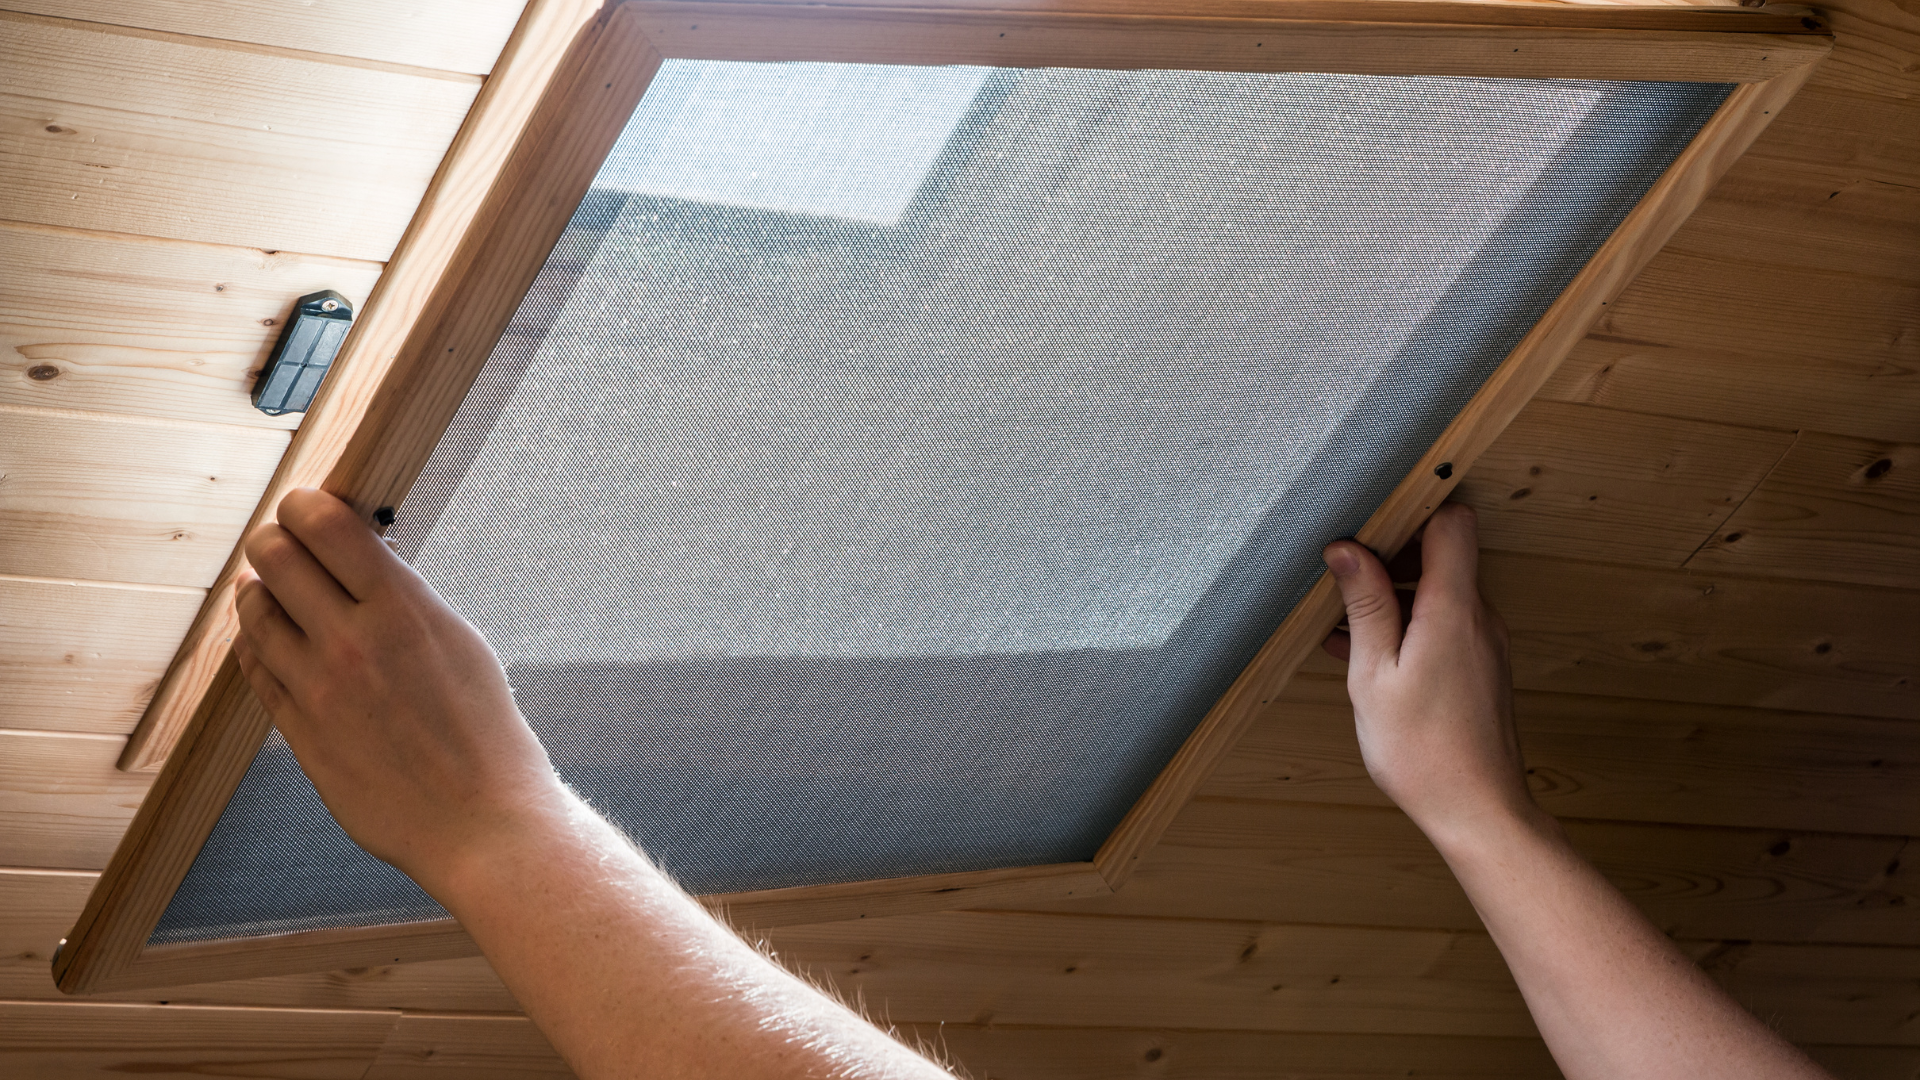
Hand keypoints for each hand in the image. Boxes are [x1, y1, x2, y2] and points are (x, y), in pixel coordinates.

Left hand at [232, 488, 567, 889]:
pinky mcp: (298, 731)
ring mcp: (317, 689)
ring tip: (278, 592)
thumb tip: (358, 553)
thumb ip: (402, 596)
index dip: (305, 503)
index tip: (309, 507)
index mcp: (402, 610)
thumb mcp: (460, 642)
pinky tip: (274, 640)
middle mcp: (351, 642)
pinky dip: (258, 643)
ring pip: (252, 610)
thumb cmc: (484, 730)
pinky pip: (254, 667)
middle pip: (273, 556)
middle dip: (276, 541)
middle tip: (290, 546)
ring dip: (260, 591)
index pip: (322, 523)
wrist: (480, 820)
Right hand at [1320, 503, 1536, 846]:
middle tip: (1344, 579)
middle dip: (1391, 556)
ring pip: (1441, 591)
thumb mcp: (1373, 674)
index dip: (1413, 508)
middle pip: (1444, 552)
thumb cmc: (1422, 751)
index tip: (1369, 521)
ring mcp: (1485, 642)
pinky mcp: (1483, 666)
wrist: (1478, 811)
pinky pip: (1445, 623)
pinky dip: (1409, 625)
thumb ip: (1365, 605)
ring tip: (1345, 626)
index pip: (1452, 521)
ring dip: (1395, 595)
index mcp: (1452, 609)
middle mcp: (1479, 618)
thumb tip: (1347, 550)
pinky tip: (1367, 654)